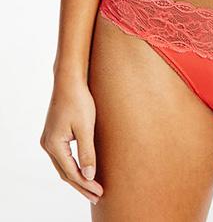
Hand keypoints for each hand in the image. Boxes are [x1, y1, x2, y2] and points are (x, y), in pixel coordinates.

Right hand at [40, 75, 103, 205]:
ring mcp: (48, 140)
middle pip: (65, 173)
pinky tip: (82, 170)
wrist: (69, 81)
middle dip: (81, 185)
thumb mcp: (86, 127)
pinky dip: (72, 167)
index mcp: (54, 144)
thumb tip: (89, 175)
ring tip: (92, 188)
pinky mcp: (53, 135)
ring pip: (63, 166)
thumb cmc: (79, 101)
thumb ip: (87, 152)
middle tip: (97, 196)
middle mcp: (47, 145)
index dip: (86, 184)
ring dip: (77, 177)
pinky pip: (62, 157)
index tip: (100, 192)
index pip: (71, 172)